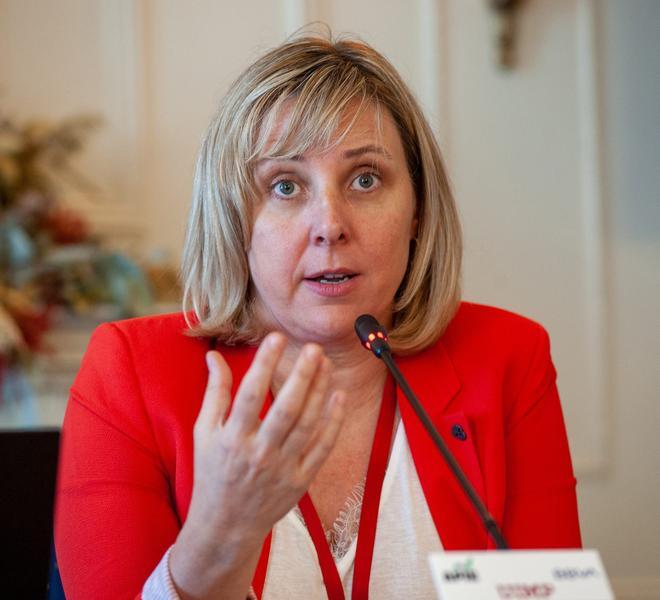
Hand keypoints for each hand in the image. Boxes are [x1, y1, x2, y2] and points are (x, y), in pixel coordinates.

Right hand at [170, 332, 345, 598]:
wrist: (225, 525)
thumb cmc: (212, 472)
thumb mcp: (205, 432)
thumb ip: (214, 392)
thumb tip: (214, 355)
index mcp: (232, 438)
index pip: (249, 394)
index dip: (264, 364)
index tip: (276, 337)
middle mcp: (259, 453)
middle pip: (285, 409)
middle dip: (301, 376)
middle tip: (313, 349)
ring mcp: (282, 468)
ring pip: (307, 424)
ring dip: (320, 392)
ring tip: (326, 363)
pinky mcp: (300, 480)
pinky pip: (322, 448)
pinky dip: (333, 423)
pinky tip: (338, 397)